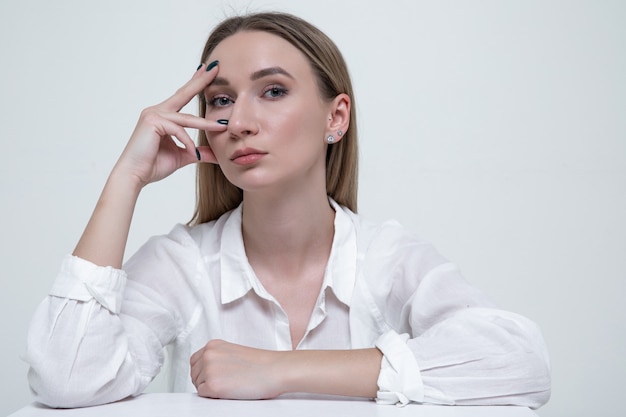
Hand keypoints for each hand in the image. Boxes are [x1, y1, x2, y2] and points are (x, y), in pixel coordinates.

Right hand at [113, 62, 226, 186]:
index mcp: (163, 116)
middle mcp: (157, 111)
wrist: (135, 176)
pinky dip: (187, 142)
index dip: (196, 84)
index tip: (208, 72)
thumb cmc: (153, 165)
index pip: (183, 97)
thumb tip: (216, 154)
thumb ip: (199, 152)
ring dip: (205, 124)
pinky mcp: (152, 123)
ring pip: (186, 119)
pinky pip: (178, 130)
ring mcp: (153, 115)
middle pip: (183, 93)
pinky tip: (192, 153)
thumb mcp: (184, 156)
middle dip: (200, 81)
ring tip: (221, 127)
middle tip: (215, 67)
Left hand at [190, 340, 284, 399]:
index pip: (195, 361)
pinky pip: (203, 395)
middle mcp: (208, 355)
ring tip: (230, 384)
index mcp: (213, 345)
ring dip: (210, 388)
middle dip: (205, 380)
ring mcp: (209, 369)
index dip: (203, 371)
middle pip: (194, 374)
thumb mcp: (233, 352)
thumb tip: (205, 371)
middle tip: (225, 382)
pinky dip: (214, 396)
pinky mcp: (212, 385)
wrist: (274, 369)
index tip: (214, 375)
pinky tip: (229, 390)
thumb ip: (217, 357)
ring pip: (198, 385)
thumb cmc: (260, 364)